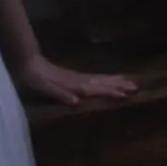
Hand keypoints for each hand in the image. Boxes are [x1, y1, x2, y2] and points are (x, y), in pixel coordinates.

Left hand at [14, 55, 137, 106]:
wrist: (29, 64)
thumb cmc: (36, 79)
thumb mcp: (44, 87)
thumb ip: (59, 93)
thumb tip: (76, 101)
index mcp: (74, 85)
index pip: (96, 89)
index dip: (110, 91)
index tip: (125, 94)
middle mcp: (80, 80)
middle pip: (102, 82)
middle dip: (119, 85)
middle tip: (137, 86)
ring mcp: (78, 78)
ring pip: (100, 79)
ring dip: (115, 81)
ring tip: (130, 81)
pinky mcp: (75, 77)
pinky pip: (95, 79)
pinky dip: (105, 79)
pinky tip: (109, 80)